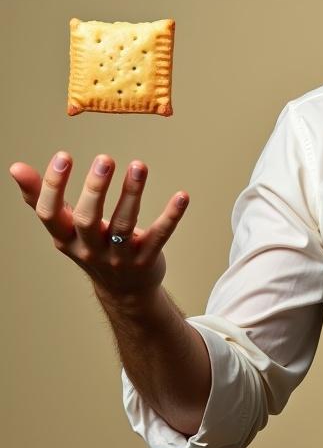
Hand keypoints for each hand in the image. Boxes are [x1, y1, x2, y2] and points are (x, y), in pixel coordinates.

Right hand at [10, 151, 189, 300]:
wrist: (124, 291)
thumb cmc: (92, 247)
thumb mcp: (65, 228)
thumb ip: (42, 198)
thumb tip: (14, 167)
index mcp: (66, 238)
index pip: (50, 214)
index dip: (53, 187)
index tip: (63, 156)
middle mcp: (89, 249)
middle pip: (88, 219)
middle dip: (95, 189)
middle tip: (105, 158)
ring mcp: (118, 256)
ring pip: (124, 225)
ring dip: (132, 194)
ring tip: (139, 165)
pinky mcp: (146, 259)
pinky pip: (158, 236)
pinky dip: (171, 216)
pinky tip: (182, 195)